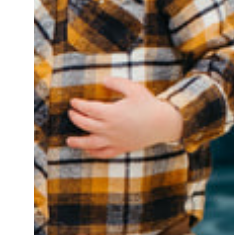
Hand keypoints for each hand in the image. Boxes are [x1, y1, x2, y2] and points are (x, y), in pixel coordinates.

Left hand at [67, 77, 182, 158]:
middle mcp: (110, 129)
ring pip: (91, 143)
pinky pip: (104, 153)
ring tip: (69, 140)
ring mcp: (115, 140)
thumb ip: (116, 83)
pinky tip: (88, 150)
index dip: (78, 105)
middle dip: (75, 118)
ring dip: (78, 142)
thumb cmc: (149, 104)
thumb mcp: (133, 88)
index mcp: (111, 113)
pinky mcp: (121, 148)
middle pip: (86, 124)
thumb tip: (103, 81)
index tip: (73, 101)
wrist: (164, 123)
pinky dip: (94, 153)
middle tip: (71, 113)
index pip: (88, 109)